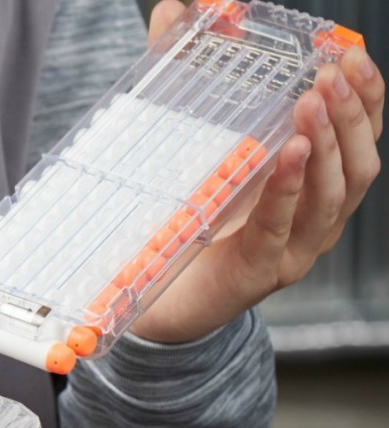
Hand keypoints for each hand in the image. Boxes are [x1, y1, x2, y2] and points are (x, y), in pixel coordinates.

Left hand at [130, 0, 383, 342]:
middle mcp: (315, 220)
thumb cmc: (184, 223)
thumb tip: (170, 11)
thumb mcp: (193, 148)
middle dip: (353, 114)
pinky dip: (290, 188)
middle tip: (334, 73)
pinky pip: (283, 225)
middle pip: (360, 164)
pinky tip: (290, 155)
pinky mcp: (260, 271)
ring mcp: (293, 249)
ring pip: (335, 195)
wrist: (155, 302)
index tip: (354, 55)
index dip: (367, 98)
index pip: (358, 139)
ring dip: (329, 144)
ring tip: (313, 103)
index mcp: (311, 189)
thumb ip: (182, 84)